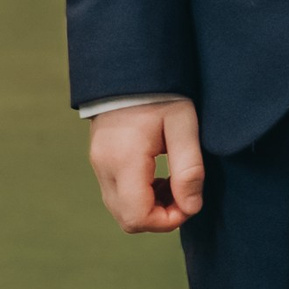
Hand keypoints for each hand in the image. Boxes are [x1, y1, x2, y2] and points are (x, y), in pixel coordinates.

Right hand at [88, 100, 203, 233]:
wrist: (130, 66)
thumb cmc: (161, 93)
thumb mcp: (183, 126)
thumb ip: (189, 169)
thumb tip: (191, 208)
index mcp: (124, 160)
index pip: (139, 217)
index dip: (167, 221)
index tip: (189, 202)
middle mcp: (105, 167)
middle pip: (128, 219)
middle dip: (159, 217)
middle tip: (183, 194)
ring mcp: (98, 164)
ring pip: (120, 209)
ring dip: (149, 207)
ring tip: (172, 183)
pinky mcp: (99, 159)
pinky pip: (116, 194)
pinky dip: (138, 196)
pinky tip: (157, 176)